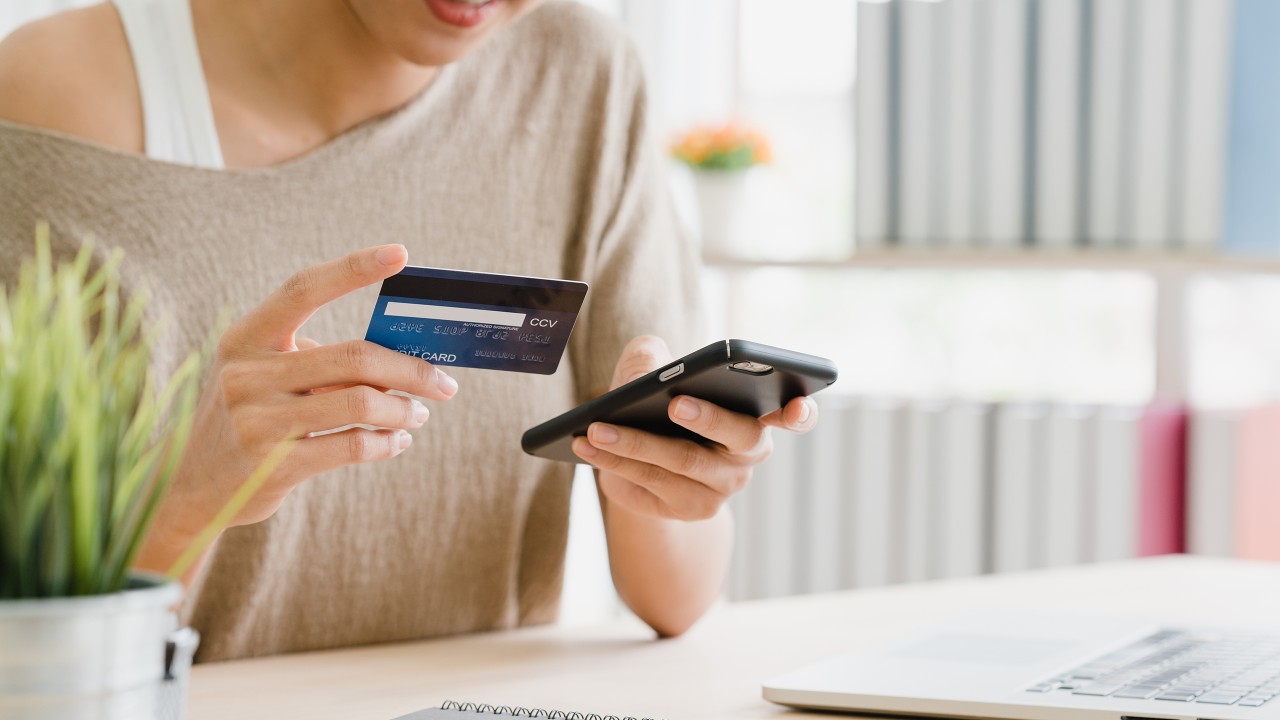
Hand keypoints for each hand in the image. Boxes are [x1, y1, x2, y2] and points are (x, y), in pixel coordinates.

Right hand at [159, 244, 458, 540]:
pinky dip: (387, 442)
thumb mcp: (262, 376)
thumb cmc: (247, 417)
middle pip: (353, 356)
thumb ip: (316, 360)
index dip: (352, 268)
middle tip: (444, 383)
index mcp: (244, 338)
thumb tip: (401, 354)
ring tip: (418, 413)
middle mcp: (246, 374)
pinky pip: (353, 445)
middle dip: (411, 370)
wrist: (191, 487)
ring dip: (404, 409)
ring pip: (360, 403)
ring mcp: (257, 421)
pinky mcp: (274, 466)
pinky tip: (397, 440)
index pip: (303, 289)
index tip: (399, 254)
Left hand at [572, 335, 817, 521]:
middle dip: (709, 418)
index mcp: (758, 415)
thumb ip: (651, 357)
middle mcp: (748, 454)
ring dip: (635, 442)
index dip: (801, 412)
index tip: (796, 404)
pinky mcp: (688, 508)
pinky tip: (586, 444)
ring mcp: (721, 487)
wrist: (643, 463)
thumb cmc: (656, 402)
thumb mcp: (651, 370)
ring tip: (597, 427)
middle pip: (739, 437)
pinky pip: (650, 482)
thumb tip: (647, 370)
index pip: (796, 416)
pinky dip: (615, 460)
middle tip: (676, 403)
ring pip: (682, 462)